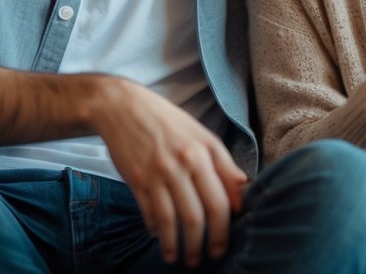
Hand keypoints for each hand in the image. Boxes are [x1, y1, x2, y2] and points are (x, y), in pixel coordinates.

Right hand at [97, 78, 246, 266]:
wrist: (122, 107)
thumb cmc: (167, 122)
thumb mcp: (201, 135)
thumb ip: (224, 164)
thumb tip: (243, 192)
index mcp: (202, 152)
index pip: (221, 199)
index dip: (225, 227)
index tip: (226, 243)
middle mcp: (181, 164)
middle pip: (198, 215)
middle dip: (205, 244)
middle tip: (208, 258)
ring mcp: (156, 174)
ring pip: (172, 221)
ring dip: (178, 246)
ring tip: (182, 259)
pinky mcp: (136, 181)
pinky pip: (149, 214)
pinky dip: (156, 230)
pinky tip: (161, 237)